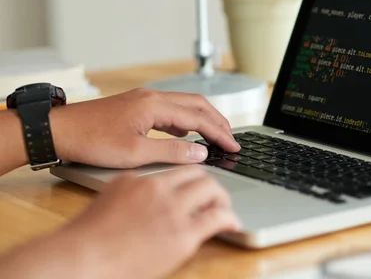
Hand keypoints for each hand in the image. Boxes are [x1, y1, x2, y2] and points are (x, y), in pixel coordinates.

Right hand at [0, 166, 240, 278]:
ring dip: (222, 198)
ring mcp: (171, 210)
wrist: (78, 259)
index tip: (195, 184)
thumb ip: (128, 195)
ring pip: (211, 189)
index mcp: (137, 180)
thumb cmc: (85, 241)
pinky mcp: (182, 234)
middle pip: (196, 174)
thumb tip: (142, 201)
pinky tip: (233, 223)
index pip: (173, 170)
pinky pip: (216, 218)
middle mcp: (157, 189)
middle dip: (209, 183)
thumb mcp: (105, 203)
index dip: (189, 177)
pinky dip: (229, 219)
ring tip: (224, 208)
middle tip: (214, 195)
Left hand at [50, 88, 240, 167]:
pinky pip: (170, 109)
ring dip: (203, 119)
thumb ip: (171, 152)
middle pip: (196, 105)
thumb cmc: (92, 140)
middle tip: (232, 138)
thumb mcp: (134, 153)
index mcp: (155, 105)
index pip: (198, 118)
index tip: (234, 145)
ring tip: (216, 135)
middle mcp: (152, 97)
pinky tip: (185, 133)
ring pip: (184, 105)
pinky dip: (186, 119)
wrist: (59, 130)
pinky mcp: (137, 106)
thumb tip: (200, 152)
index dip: (219, 133)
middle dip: (217, 121)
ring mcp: (144, 99)